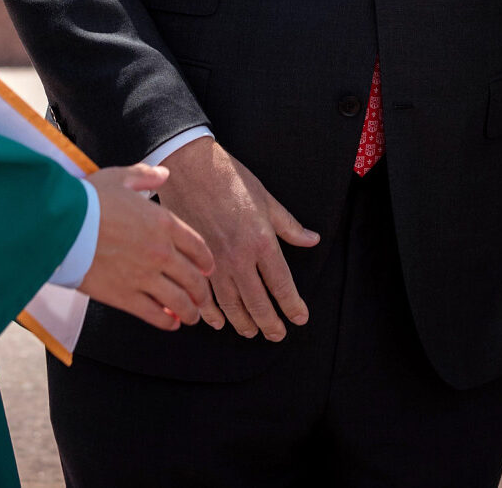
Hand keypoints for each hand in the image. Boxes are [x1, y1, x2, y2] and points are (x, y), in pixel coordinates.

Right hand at [78, 164, 215, 331]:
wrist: (61, 224)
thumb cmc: (87, 199)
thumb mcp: (119, 178)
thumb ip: (145, 176)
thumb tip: (163, 174)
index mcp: (163, 223)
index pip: (197, 246)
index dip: (205, 260)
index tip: (207, 269)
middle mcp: (160, 251)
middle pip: (193, 278)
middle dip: (201, 292)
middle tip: (203, 300)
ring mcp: (144, 276)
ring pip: (179, 301)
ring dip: (190, 312)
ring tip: (191, 317)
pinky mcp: (125, 296)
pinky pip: (154, 314)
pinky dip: (167, 322)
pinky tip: (170, 323)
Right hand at [155, 137, 319, 341]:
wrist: (190, 166)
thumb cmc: (230, 178)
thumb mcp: (266, 199)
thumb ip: (289, 226)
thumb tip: (311, 239)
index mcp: (261, 242)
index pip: (282, 285)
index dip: (292, 306)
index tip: (299, 318)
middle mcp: (239, 258)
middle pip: (258, 303)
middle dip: (270, 323)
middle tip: (277, 334)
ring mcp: (214, 262)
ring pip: (231, 305)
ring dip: (243, 323)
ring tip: (252, 332)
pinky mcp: (193, 260)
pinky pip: (204, 296)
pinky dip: (212, 313)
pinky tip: (218, 321)